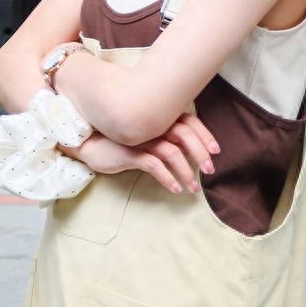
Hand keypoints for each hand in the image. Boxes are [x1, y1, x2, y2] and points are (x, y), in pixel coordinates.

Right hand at [65, 113, 220, 194]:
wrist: (89, 144)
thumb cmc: (122, 140)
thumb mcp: (147, 136)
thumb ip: (167, 137)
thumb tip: (190, 148)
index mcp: (159, 118)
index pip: (190, 122)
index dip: (205, 135)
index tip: (215, 151)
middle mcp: (153, 125)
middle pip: (185, 135)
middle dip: (200, 154)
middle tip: (209, 171)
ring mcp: (141, 138)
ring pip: (173, 153)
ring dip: (186, 172)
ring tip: (192, 187)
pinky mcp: (130, 152)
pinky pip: (154, 165)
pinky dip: (167, 178)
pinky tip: (174, 188)